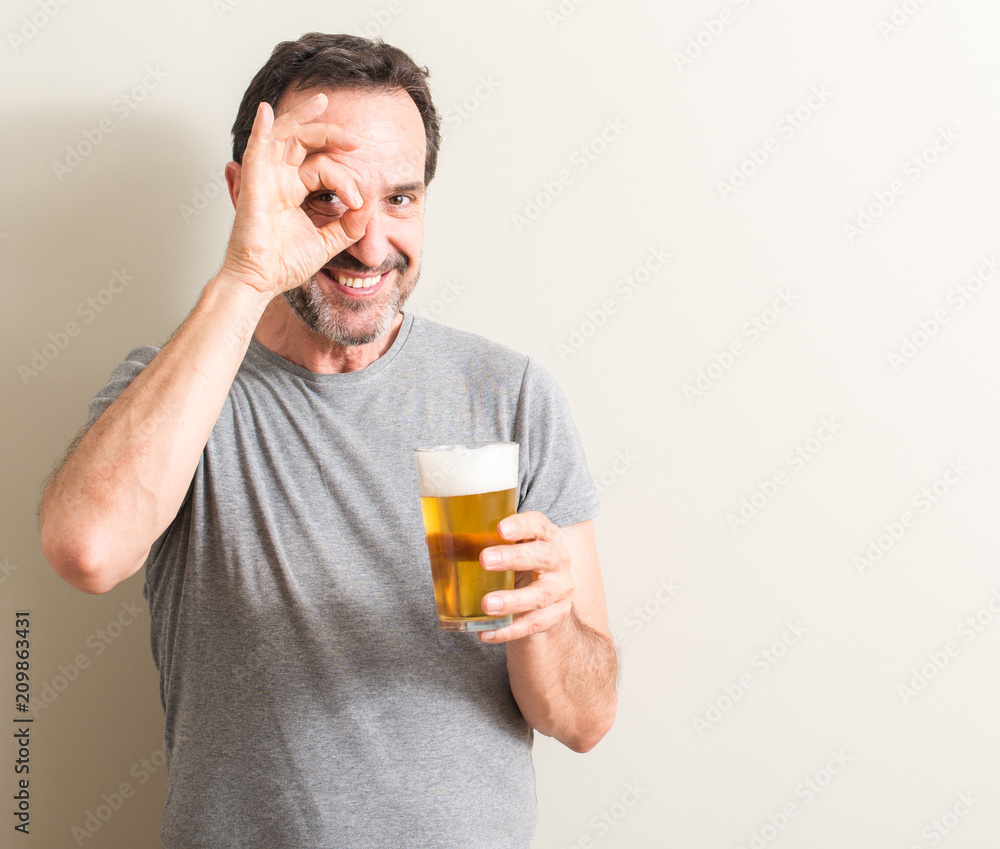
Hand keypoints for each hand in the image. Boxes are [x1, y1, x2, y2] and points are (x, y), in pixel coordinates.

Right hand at [222, 93, 373, 294]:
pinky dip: (261, 130)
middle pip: (302, 141)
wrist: (262, 282)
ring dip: (302, 118)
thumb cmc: (285, 264)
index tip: (358, 202)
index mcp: (293, 190)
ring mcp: (264, 179)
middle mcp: (278, 180)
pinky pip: (256, 151)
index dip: (345, 180)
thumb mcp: (328, 242)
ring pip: (282, 136)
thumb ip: (349, 225)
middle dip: (328, 132)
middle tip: (354, 139)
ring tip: (322, 103)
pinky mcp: (253, 186)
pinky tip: (268, 112)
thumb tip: (369, 206)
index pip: (322, 168)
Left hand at [479, 511, 573, 642]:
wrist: (546, 597)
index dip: (522, 525)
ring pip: (540, 595)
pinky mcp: (556, 615)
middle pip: (543, 556)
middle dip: (514, 557)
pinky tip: (487, 633)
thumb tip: (432, 540)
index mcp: (546, 536)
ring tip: (487, 604)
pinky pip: (533, 624)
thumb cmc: (520, 564)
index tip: (500, 529)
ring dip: (513, 600)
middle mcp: (559, 560)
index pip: (538, 525)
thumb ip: (475, 544)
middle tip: (485, 560)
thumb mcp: (505, 549)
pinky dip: (509, 630)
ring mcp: (560, 589)